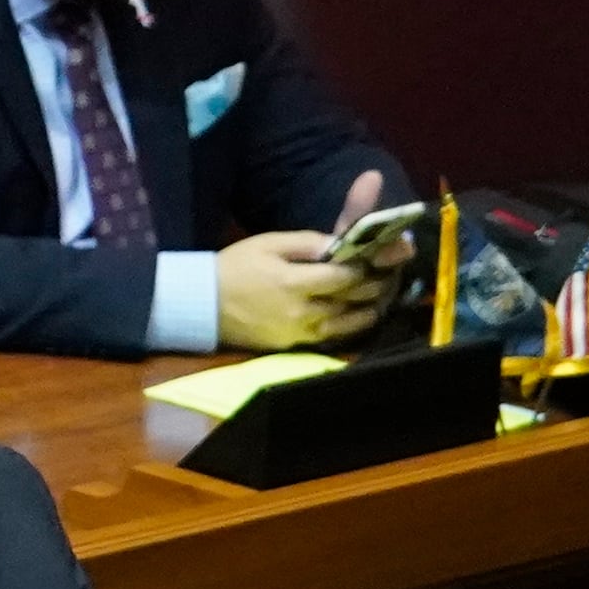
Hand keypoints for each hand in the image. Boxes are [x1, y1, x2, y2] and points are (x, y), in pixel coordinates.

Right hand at [214, 231, 388, 351]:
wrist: (200, 305)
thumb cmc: (233, 268)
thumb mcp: (267, 244)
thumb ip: (306, 242)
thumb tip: (339, 244)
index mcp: (294, 282)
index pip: (346, 275)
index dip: (365, 266)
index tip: (376, 258)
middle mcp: (301, 311)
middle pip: (352, 300)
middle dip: (374, 287)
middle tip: (388, 276)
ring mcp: (298, 332)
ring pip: (347, 324)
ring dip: (367, 310)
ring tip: (378, 299)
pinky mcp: (292, 345)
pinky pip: (330, 337)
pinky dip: (348, 327)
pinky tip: (355, 317)